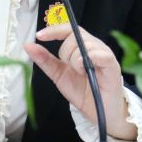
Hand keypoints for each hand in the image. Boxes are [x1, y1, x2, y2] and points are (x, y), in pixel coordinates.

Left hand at [24, 23, 135, 140]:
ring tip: (80, 73)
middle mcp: (94, 46)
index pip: (68, 29)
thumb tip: (28, 46)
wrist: (99, 112)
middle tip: (71, 68)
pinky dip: (90, 59)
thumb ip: (45, 60)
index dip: (53, 30)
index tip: (39, 36)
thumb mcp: (59, 75)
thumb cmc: (83, 92)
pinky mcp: (113, 65)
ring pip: (85, 44)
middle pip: (75, 35)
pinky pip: (101, 54)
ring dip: (76, 60)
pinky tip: (85, 70)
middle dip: (65, 52)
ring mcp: (104, 54)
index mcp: (82, 47)